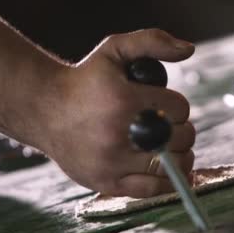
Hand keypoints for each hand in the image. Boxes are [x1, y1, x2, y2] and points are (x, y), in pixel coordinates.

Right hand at [33, 29, 195, 197]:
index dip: (177, 105)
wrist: (43, 109)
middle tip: (167, 125)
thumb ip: (152, 41)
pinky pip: (152, 190)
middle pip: (180, 138)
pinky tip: (163, 167)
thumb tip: (190, 49)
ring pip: (171, 166)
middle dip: (180, 129)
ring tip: (169, 146)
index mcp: (123, 100)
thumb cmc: (85, 79)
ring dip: (179, 155)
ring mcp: (112, 162)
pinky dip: (166, 182)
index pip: (179, 108)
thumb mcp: (114, 49)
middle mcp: (117, 133)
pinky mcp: (106, 183)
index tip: (163, 105)